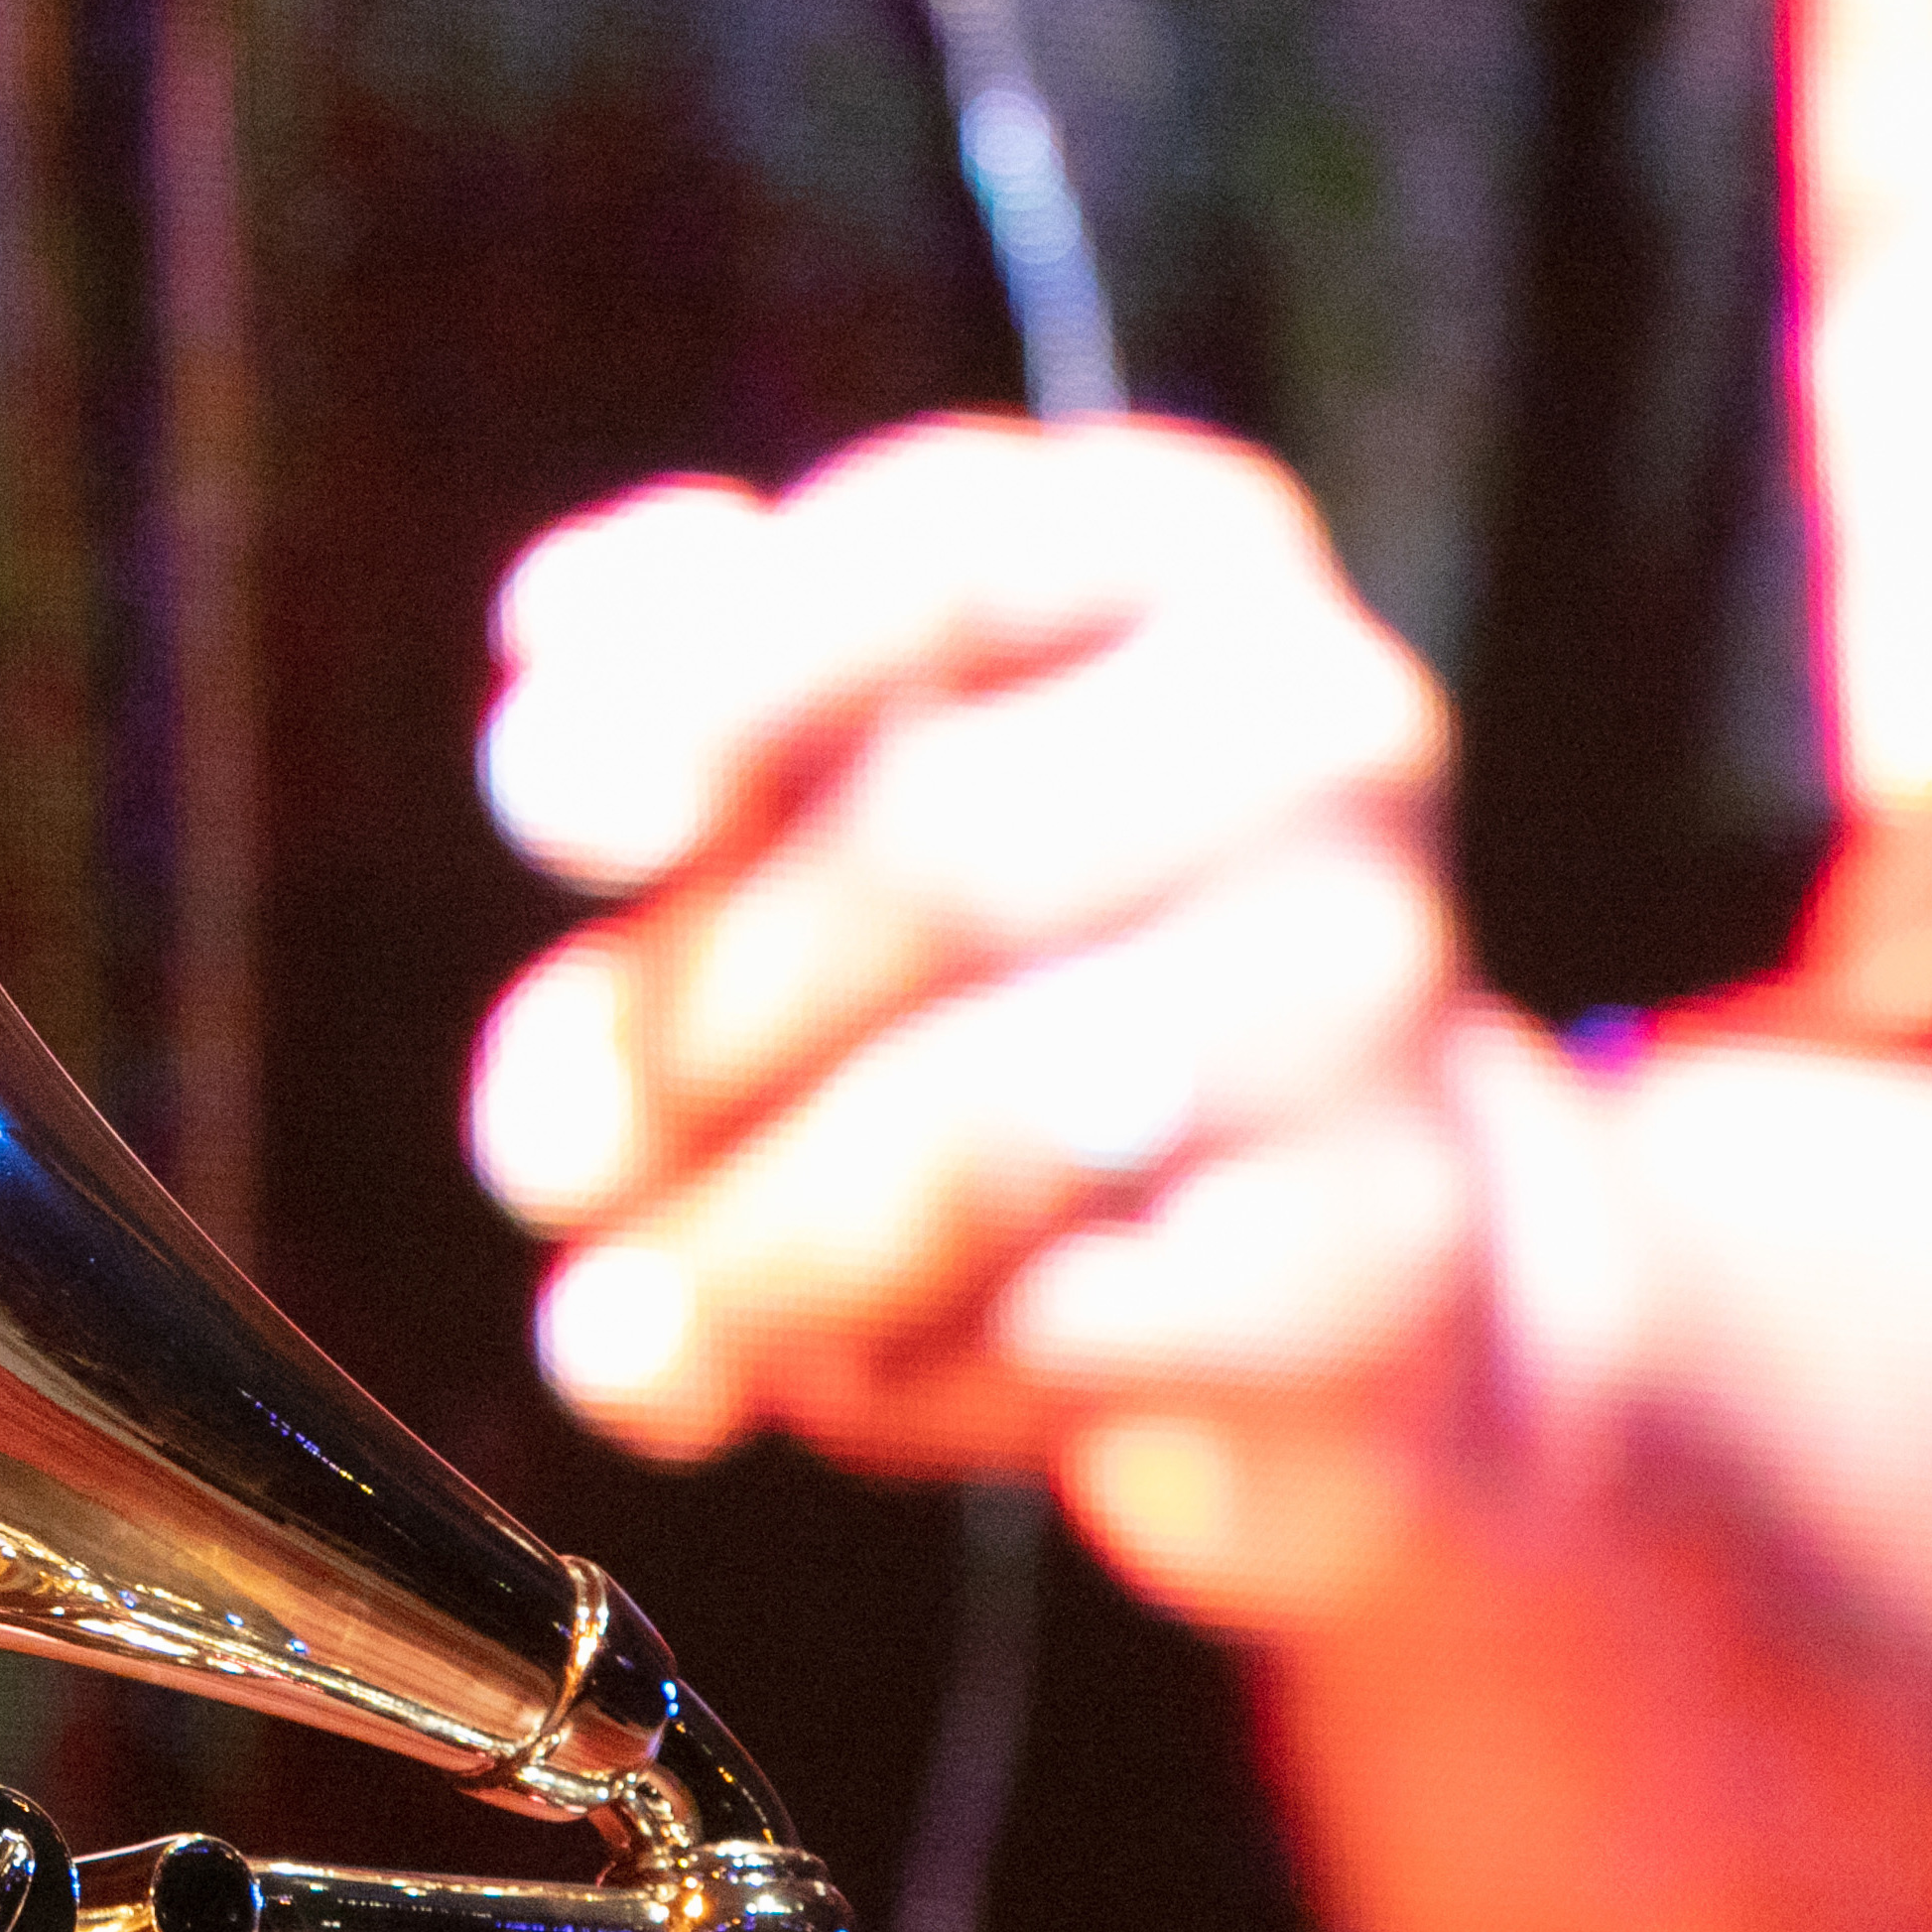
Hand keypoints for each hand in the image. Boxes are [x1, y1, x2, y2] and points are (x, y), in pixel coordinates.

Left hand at [461, 414, 1506, 1631]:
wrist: (1308, 1261)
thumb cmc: (1011, 982)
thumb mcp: (830, 805)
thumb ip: (682, 718)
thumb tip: (557, 666)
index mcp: (1166, 550)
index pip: (932, 551)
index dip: (712, 679)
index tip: (549, 811)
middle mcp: (1317, 727)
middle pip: (922, 861)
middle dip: (681, 1038)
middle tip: (549, 1161)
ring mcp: (1374, 987)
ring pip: (973, 1125)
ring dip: (742, 1248)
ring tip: (617, 1327)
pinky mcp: (1382, 1248)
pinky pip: (1054, 1328)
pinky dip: (899, 1382)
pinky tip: (870, 1374)